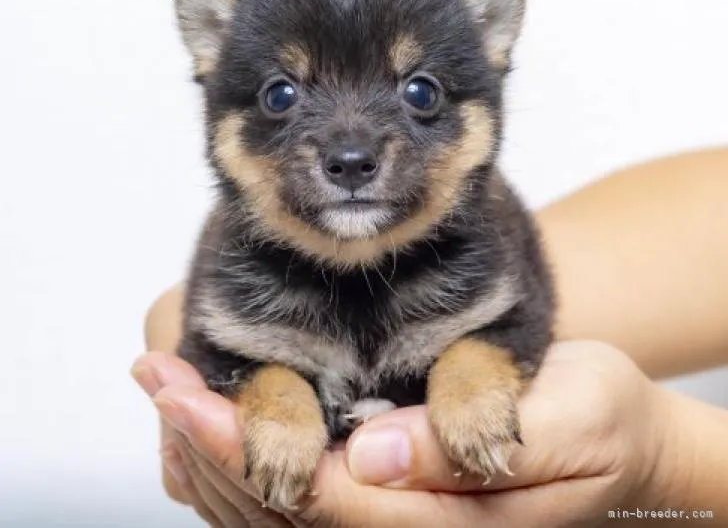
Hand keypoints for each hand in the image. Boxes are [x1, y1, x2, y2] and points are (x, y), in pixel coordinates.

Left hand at [133, 338, 676, 527]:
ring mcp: (395, 522)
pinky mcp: (390, 499)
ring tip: (166, 382)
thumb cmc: (599, 420)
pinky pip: (299, 492)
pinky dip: (245, 454)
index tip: (184, 391)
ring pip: (276, 507)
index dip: (245, 440)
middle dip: (207, 439)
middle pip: (279, 506)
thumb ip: (479, 440)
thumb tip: (376, 454)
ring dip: (212, 447)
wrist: (619, 438)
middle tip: (155, 372)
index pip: (322, 494)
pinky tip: (215, 412)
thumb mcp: (566, 421)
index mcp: (445, 523)